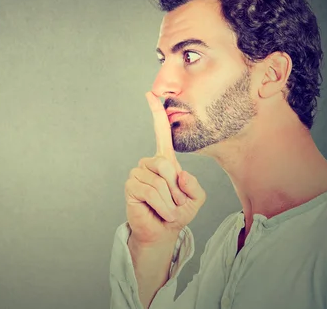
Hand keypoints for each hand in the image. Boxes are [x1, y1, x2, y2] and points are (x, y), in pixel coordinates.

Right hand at [125, 92, 205, 245]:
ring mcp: (138, 173)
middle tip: (175, 203)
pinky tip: (160, 212)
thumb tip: (177, 175)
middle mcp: (149, 162)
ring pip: (160, 182)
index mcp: (165, 159)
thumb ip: (194, 186)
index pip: (161, 132)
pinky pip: (151, 193)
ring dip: (170, 202)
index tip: (149, 94)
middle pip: (167, 165)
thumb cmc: (178, 212)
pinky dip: (162, 207)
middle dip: (177, 190)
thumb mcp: (196, 198)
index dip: (156, 113)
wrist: (163, 232)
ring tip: (167, 210)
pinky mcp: (131, 186)